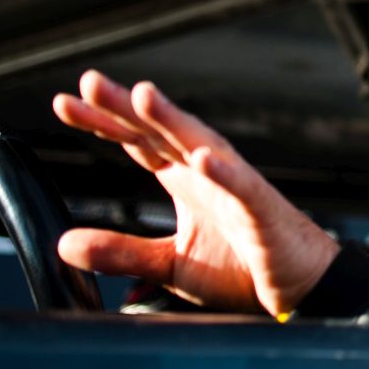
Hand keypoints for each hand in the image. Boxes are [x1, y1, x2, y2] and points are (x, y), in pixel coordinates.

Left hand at [51, 71, 339, 315]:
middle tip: (89, 82)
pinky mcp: (262, 212)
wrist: (303, 286)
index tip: (65, 104)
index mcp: (185, 180)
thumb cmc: (245, 269)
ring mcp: (236, 189)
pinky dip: (226, 173)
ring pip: (203, 145)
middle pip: (162, 132)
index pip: (139, 143)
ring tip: (145, 97)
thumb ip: (120, 252)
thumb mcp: (168, 265)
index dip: (104, 122)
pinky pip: (243, 189)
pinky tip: (204, 159)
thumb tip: (64, 244)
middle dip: (127, 107)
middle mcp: (208, 173)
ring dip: (175, 122)